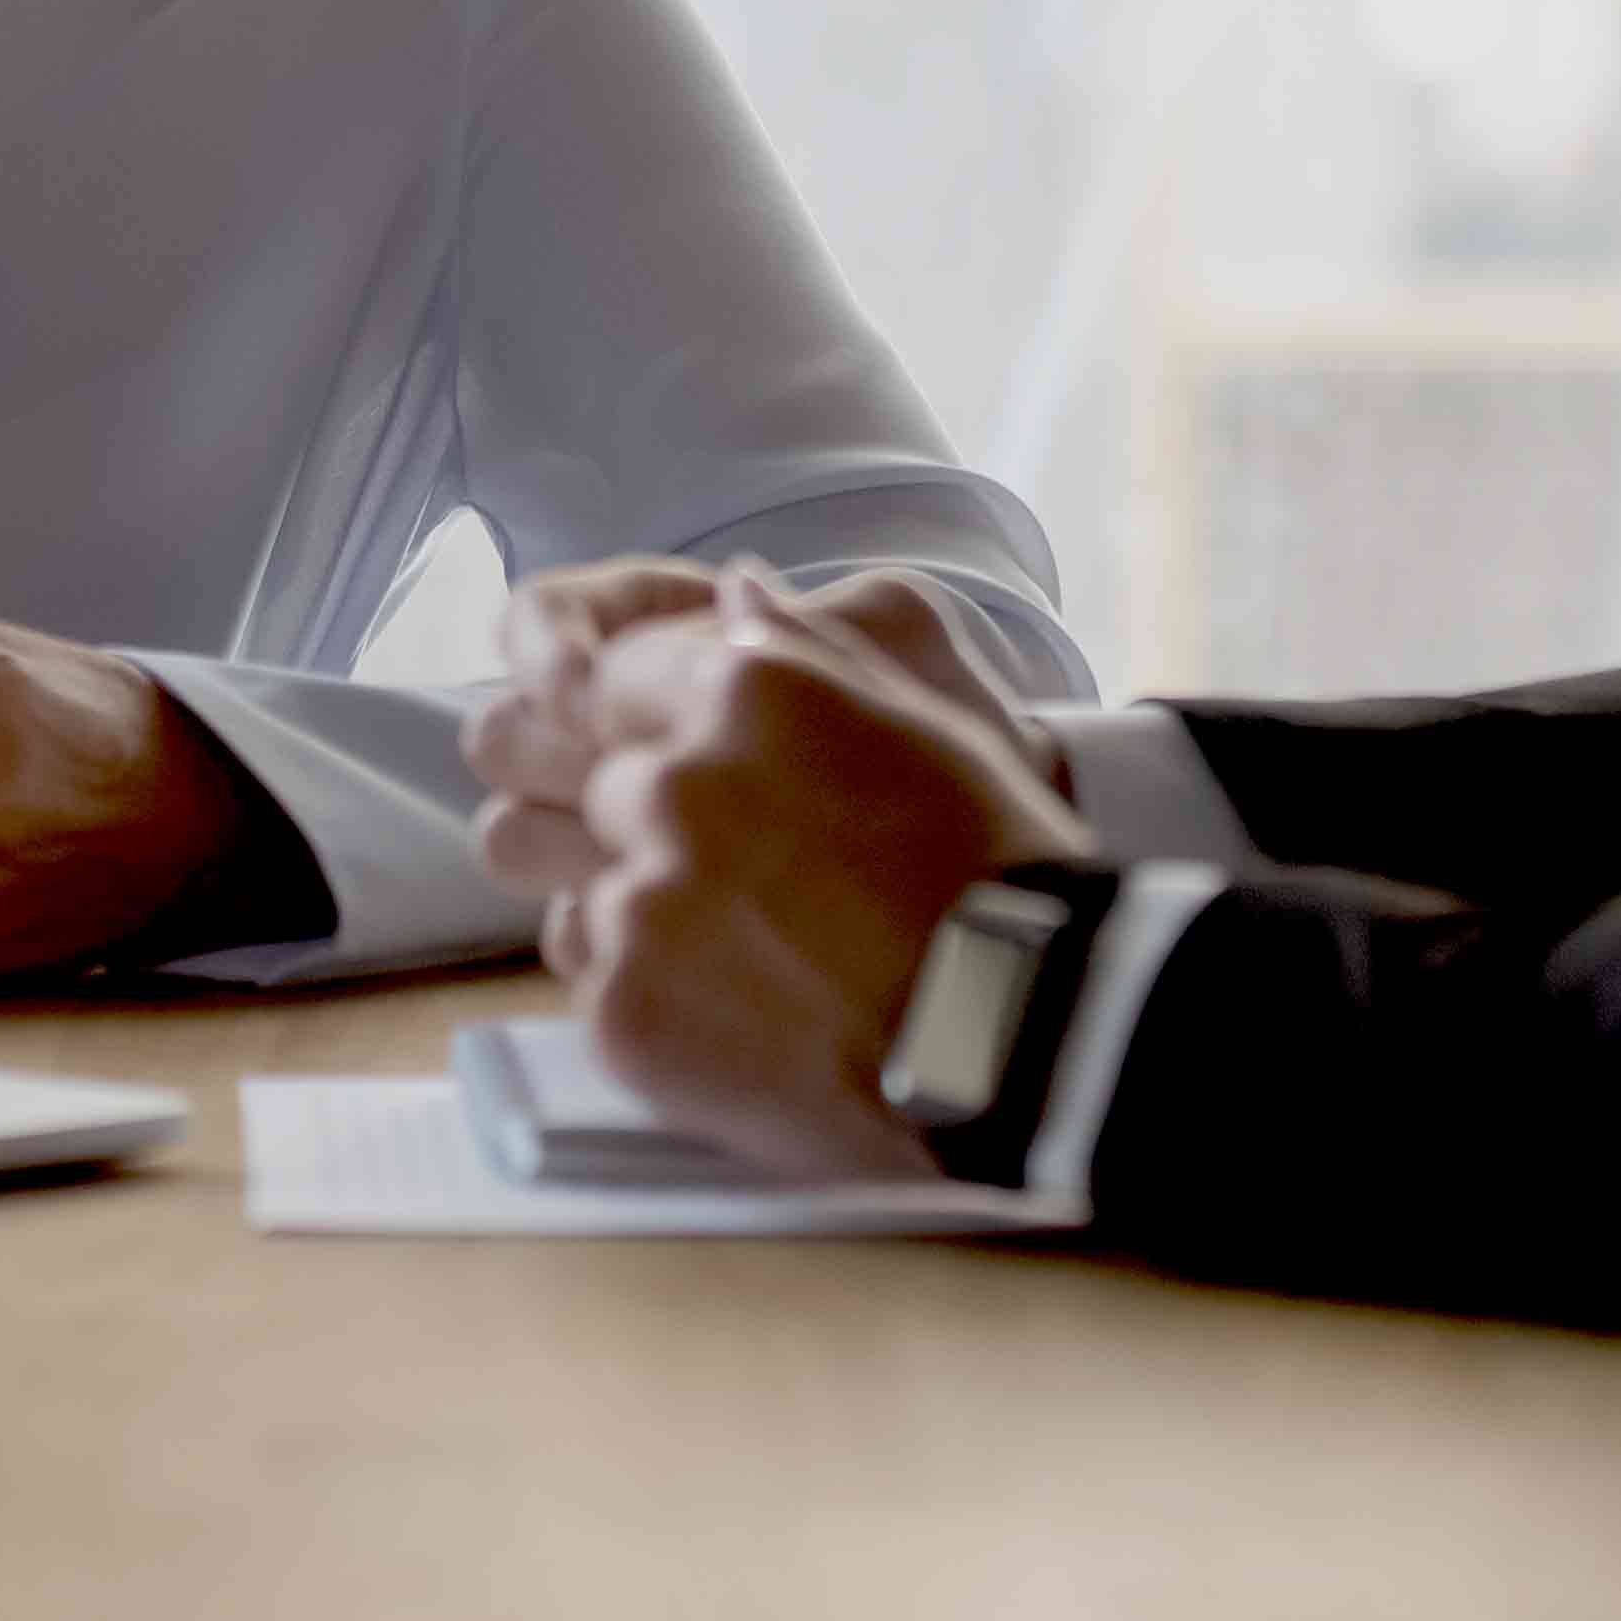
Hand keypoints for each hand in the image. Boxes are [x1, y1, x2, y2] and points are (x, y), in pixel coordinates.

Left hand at [561, 567, 1093, 1179]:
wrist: (1023, 1035)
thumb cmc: (992, 870)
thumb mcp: (919, 724)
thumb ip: (805, 647)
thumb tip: (735, 585)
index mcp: (742, 691)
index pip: (619, 680)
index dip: (662, 727)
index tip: (718, 780)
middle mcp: (677, 781)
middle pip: (613, 791)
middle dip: (665, 829)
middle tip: (769, 890)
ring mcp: (643, 899)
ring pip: (598, 893)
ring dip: (658, 919)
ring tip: (770, 962)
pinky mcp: (626, 1009)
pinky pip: (600, 989)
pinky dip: (657, 1005)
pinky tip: (753, 1021)